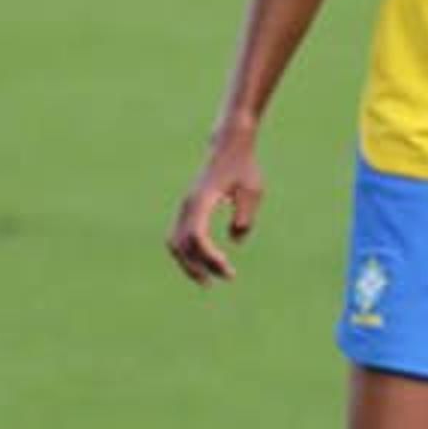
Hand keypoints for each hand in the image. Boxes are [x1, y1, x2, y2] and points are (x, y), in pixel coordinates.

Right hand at [167, 142, 261, 284]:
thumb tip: (236, 240)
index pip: (197, 236)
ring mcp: (184, 207)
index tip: (227, 269)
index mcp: (202, 200)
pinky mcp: (187, 209)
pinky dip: (187, 252)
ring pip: (176, 242)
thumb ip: (244, 215)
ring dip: (188, 263)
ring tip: (206, 279)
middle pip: (182, 244)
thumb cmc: (243, 167)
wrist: (228, 147)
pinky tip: (202, 264)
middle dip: (197, 266)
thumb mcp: (251, 190)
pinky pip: (179, 236)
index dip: (208, 256)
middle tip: (219, 281)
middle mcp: (188, 204)